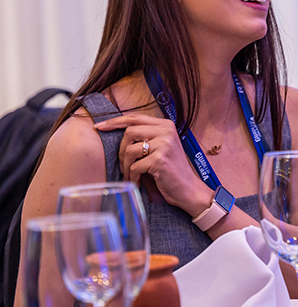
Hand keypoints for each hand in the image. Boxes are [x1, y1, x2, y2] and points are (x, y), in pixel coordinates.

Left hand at [94, 114, 214, 215]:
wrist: (188, 189)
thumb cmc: (171, 170)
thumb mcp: (161, 147)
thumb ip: (146, 136)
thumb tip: (115, 129)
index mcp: (166, 125)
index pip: (135, 117)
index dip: (115, 121)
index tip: (100, 126)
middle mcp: (166, 131)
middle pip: (129, 132)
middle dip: (121, 150)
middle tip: (125, 164)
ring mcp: (164, 144)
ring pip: (129, 150)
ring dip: (126, 166)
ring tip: (131, 174)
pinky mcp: (160, 160)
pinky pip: (134, 166)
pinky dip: (133, 176)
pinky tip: (138, 182)